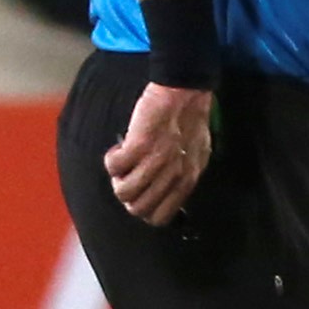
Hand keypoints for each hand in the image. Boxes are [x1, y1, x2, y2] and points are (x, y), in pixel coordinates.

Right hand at [104, 82, 216, 225]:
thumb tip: (168, 195)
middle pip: (138, 208)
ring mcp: (156, 160)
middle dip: (128, 196)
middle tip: (128, 176)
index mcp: (187, 179)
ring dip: (117, 179)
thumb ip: (182, 177)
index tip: (140, 193)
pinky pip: (114, 166)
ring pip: (124, 192)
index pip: (160, 217)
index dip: (144, 209)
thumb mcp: (196, 155)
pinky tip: (119, 148)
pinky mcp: (139, 145)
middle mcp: (172, 174)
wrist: (184, 91)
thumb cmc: (190, 119)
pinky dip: (112, 159)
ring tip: (123, 162)